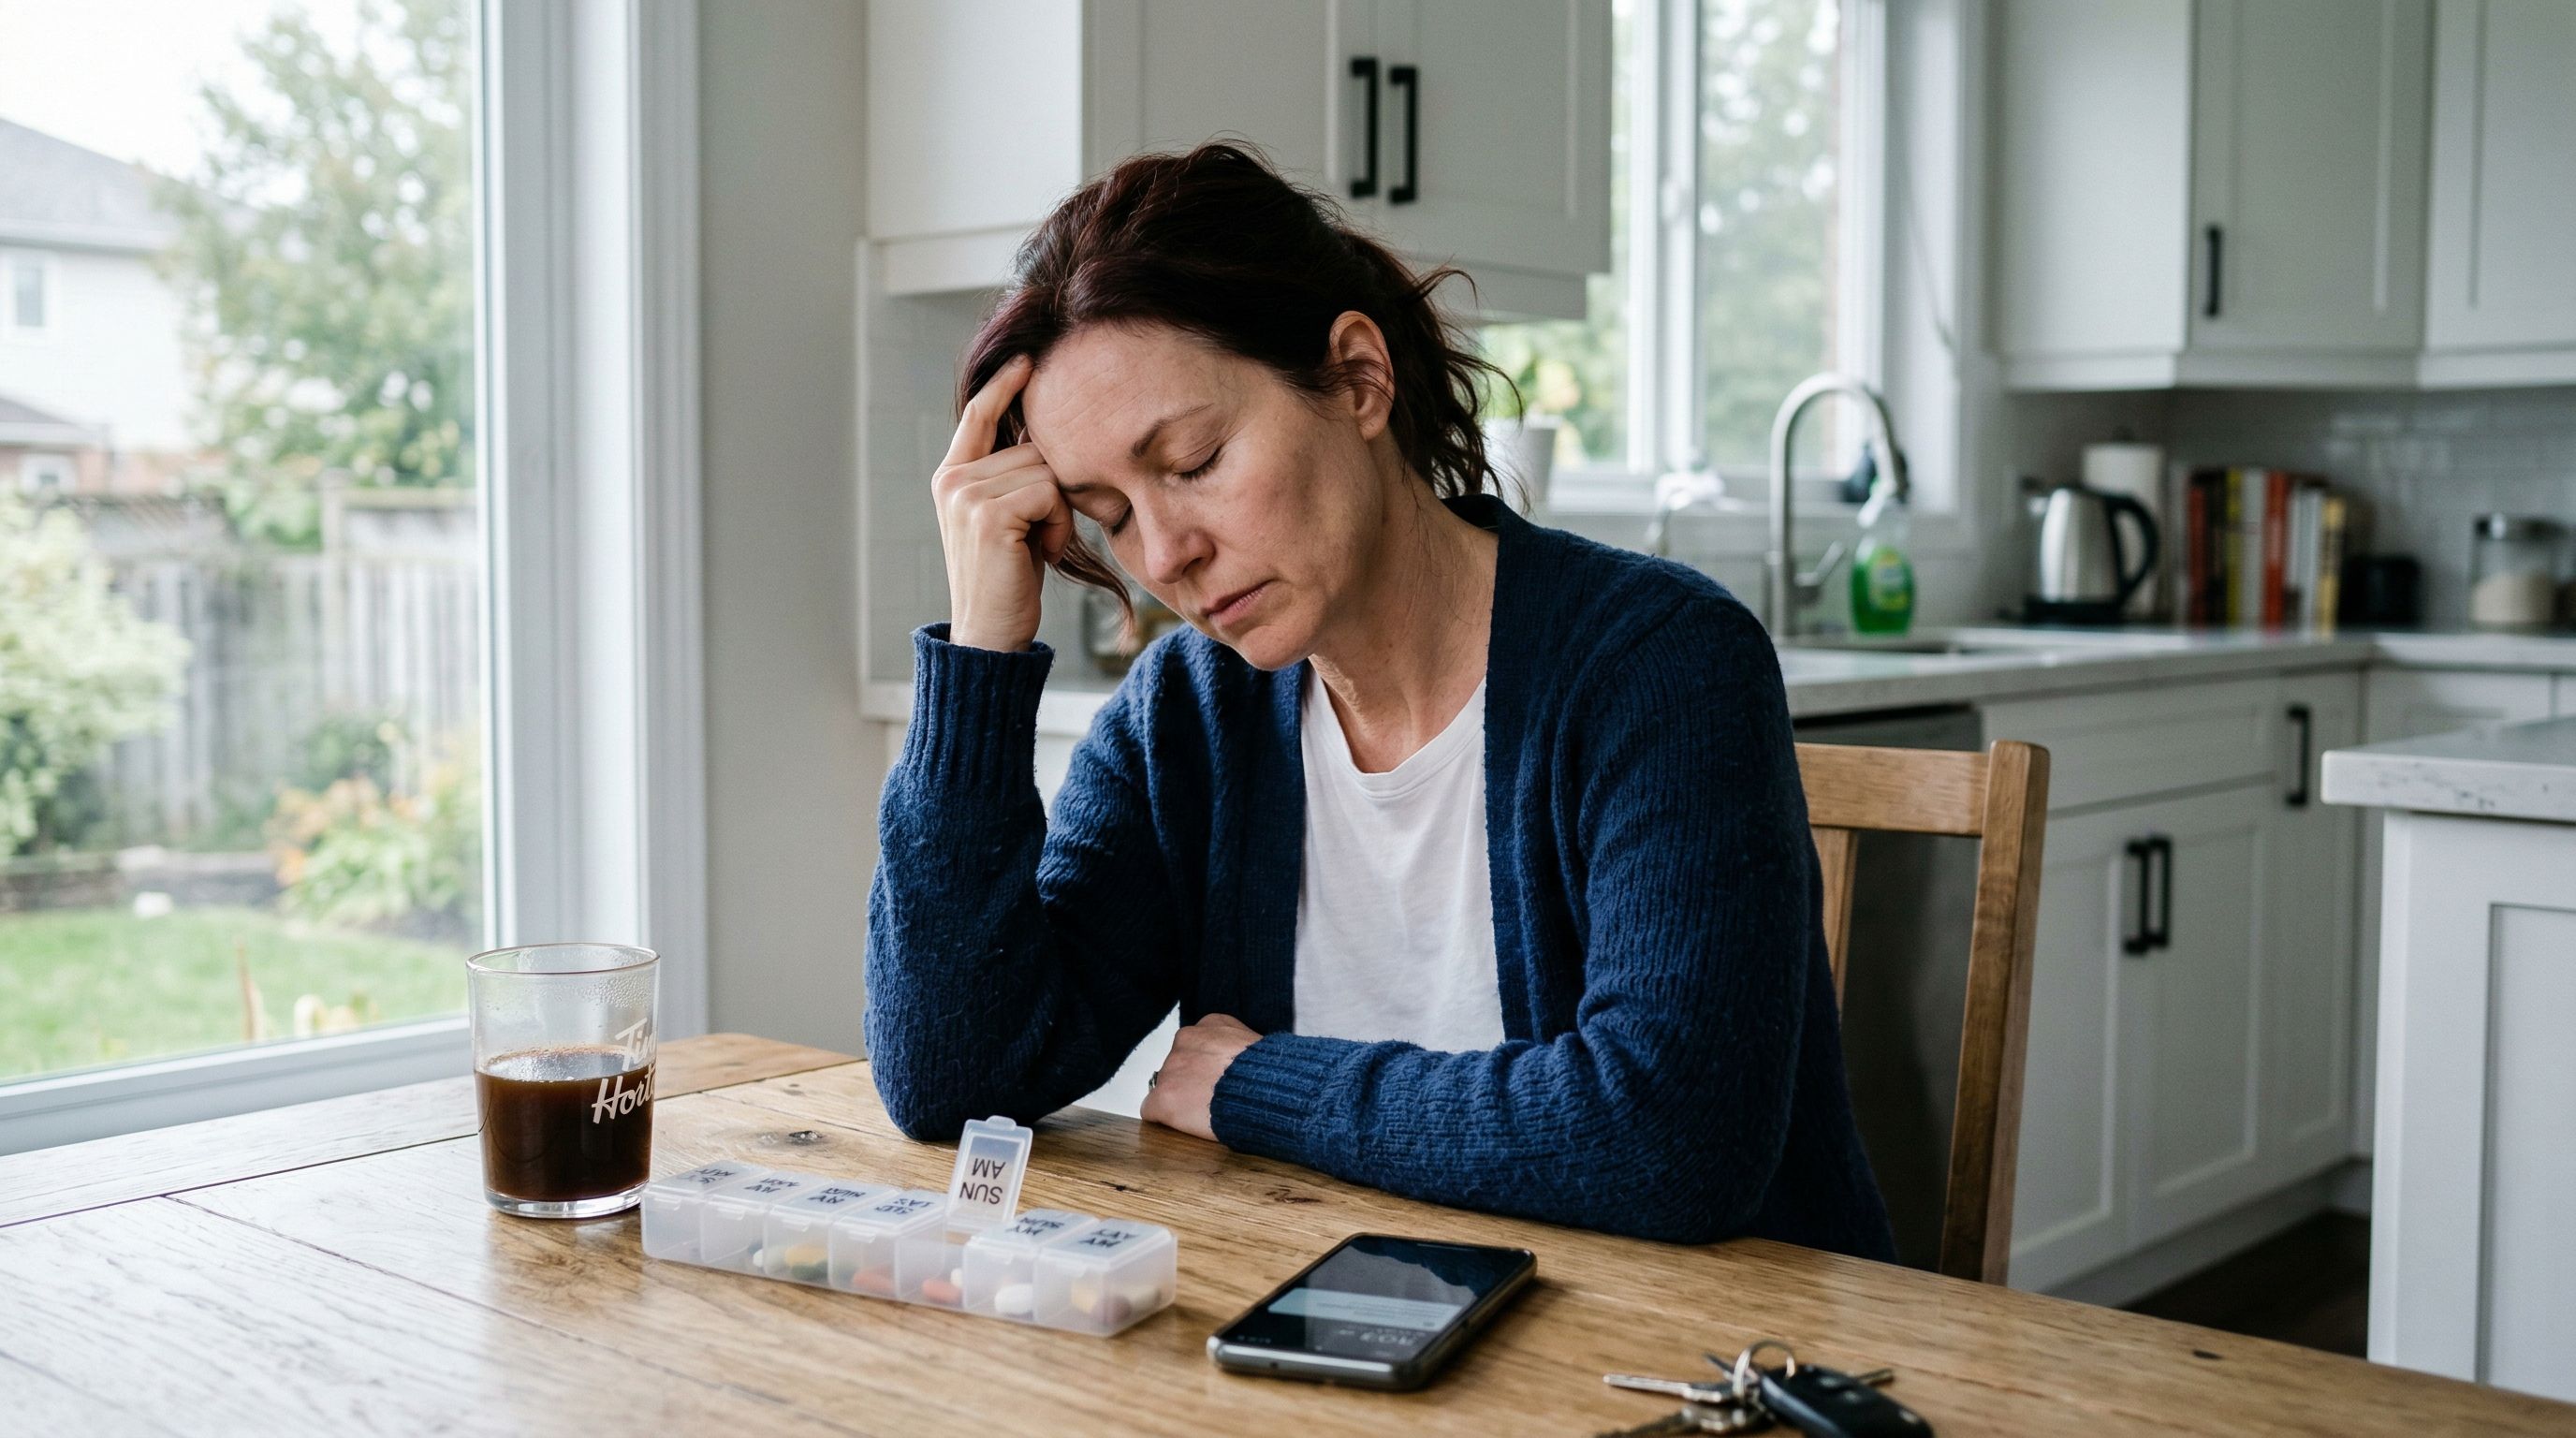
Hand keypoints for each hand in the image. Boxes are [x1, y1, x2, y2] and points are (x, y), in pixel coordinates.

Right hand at [932, 354, 1072, 652]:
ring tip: (1038, 546)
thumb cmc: (1008, 579)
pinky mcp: (988, 513)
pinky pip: (1051, 492)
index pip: (978, 414)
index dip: (1004, 384)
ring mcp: (966, 494)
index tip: (1027, 361)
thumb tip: (1043, 437)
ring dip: (1060, 511)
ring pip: (1046, 470)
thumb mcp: (1004, 519)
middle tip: (1041, 536)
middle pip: (1032, 447)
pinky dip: (1060, 524)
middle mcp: (952, 479)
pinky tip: (1042, 553)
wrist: (990, 633)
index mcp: (951, 477)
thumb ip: (1011, 477)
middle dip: (1054, 490)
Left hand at [1139, 1013, 1261, 1141]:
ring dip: (1181, 1099)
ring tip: (1206, 1113)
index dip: (1209, 1067)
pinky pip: (1152, 1109)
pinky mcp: (1164, 1097)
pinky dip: (1165, 1119)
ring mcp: (1173, 1067)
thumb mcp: (1259, 1045)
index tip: (1220, 1080)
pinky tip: (1185, 1124)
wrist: (1267, 1091)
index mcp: (1211, 1024)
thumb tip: (1241, 1065)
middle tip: (1214, 1098)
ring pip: (1167, 1085)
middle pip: (1180, 1064)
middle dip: (1192, 1081)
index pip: (1198, 1044)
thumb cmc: (1272, 1075)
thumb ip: (1240, 1047)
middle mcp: (1186, 1039)